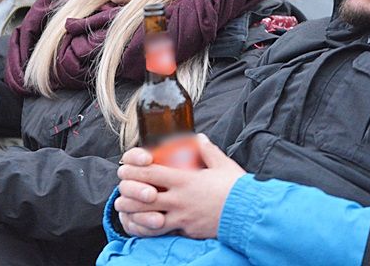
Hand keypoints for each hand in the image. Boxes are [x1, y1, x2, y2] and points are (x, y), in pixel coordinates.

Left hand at [114, 133, 245, 238]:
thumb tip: (199, 138)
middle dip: (129, 193)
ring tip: (125, 209)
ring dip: (135, 213)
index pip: (152, 173)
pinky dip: (150, 229)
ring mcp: (182, 217)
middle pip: (145, 196)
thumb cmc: (236, 188)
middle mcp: (180, 199)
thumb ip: (207, 150)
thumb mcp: (222, 164)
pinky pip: (163, 232)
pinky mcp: (187, 230)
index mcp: (185, 180)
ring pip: (149, 217)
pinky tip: (143, 226)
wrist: (249, 214)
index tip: (125, 167)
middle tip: (120, 190)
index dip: (134, 170)